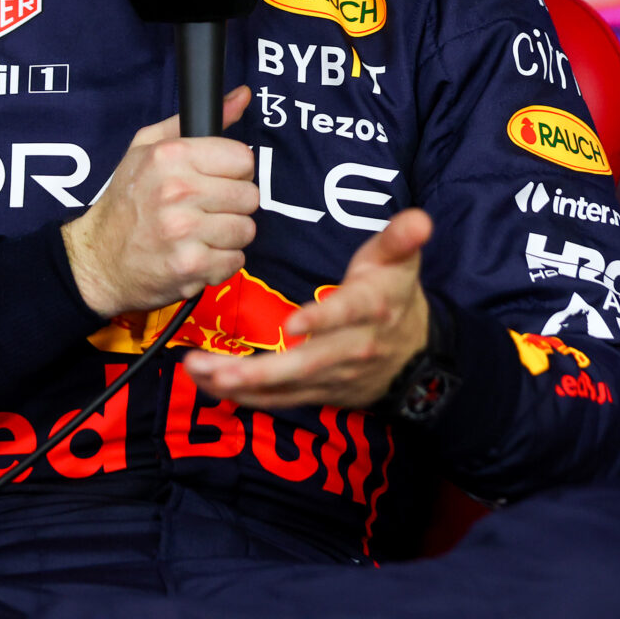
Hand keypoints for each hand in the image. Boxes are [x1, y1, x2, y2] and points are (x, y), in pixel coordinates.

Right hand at [61, 87, 257, 318]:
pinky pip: (235, 260)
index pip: (243, 158)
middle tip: (206, 210)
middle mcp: (178, 190)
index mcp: (171, 156)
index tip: (216, 181)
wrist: (98, 259)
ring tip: (200, 234)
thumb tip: (241, 96)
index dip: (233, 172)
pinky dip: (220, 262)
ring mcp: (184, 230)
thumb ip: (193, 121)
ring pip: (246, 229)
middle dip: (232, 205)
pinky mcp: (190, 265)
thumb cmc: (126, 202)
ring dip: (228, 235)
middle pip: (250, 196)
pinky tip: (196, 254)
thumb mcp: (146, 149)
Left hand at [184, 207, 431, 410]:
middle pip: (305, 364)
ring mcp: (332, 376)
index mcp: (371, 309)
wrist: (413, 355)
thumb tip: (420, 219)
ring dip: (240, 383)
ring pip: (284, 387)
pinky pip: (278, 400)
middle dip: (259, 369)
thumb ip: (402, 238)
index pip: (345, 314)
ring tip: (199, 371)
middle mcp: (351, 348)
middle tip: (216, 366)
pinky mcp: (316, 392)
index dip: (321, 319)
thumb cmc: (394, 294)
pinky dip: (244, 396)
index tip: (292, 324)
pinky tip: (208, 383)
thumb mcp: (400, 261)